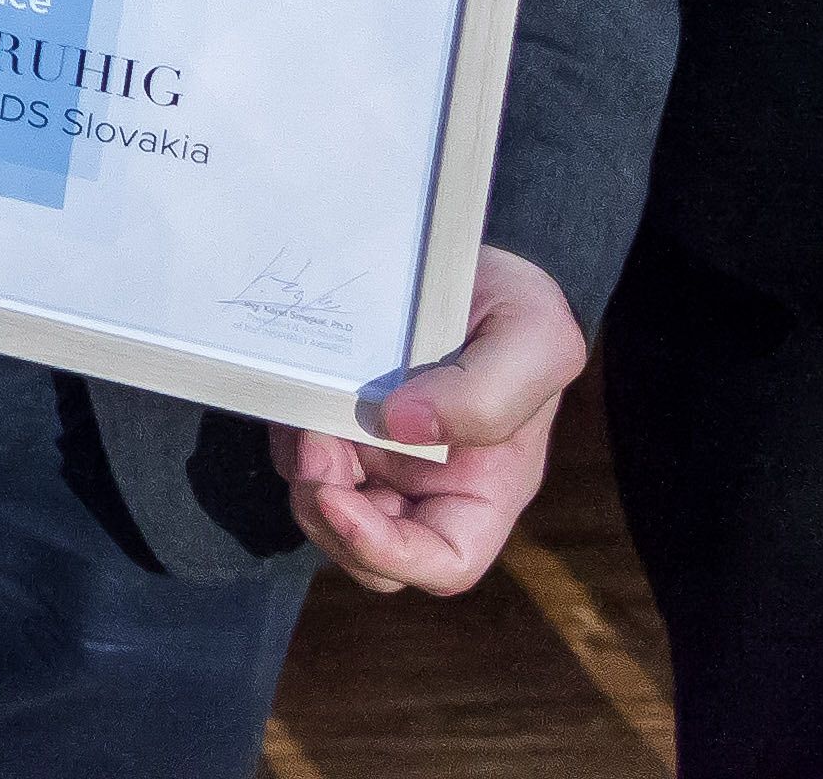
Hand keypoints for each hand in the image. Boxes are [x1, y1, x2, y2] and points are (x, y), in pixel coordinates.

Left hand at [275, 245, 583, 594]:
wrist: (463, 258)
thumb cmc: (517, 308)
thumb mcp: (536, 339)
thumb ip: (488, 393)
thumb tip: (404, 428)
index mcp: (484, 489)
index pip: (443, 563)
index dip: (386, 553)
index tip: (337, 500)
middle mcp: (428, 487)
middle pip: (366, 551)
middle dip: (326, 513)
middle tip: (313, 445)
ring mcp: (378, 458)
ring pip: (322, 505)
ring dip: (301, 471)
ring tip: (306, 412)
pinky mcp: (337, 423)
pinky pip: (296, 454)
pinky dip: (287, 435)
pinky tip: (297, 393)